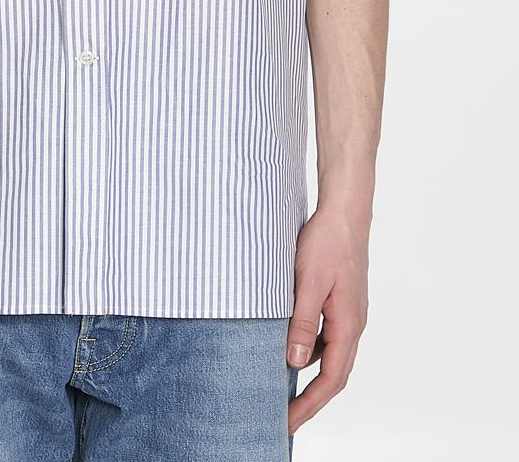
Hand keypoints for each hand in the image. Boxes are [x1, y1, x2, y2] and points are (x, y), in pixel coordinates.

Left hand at [286, 203, 368, 433]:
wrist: (345, 210)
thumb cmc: (327, 241)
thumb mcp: (307, 282)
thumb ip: (302, 322)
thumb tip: (293, 362)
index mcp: (348, 325)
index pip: (331, 379)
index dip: (309, 405)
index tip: (287, 423)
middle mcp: (353, 324)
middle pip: (333, 374)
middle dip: (309, 399)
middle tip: (283, 417)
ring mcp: (348, 312)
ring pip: (328, 354)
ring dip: (307, 373)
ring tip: (279, 385)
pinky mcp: (340, 300)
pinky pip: (325, 334)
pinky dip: (308, 347)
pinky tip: (286, 343)